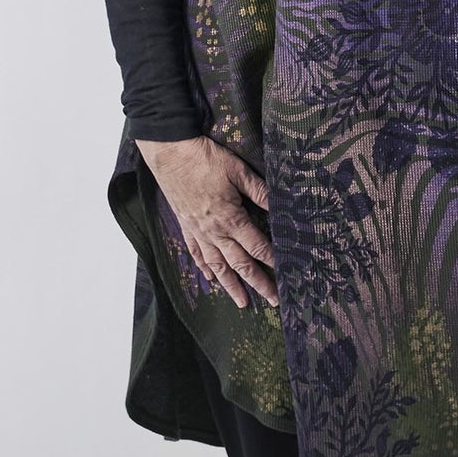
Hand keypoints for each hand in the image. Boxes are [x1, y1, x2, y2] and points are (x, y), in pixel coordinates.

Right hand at [135, 135, 277, 308]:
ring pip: (217, 266)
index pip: (257, 246)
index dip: (273, 260)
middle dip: (258, 283)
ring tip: (243, 302)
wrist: (170, 154)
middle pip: (240, 263)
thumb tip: (282, 206)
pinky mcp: (186, 227)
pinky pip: (196, 254)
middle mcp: (214, 231)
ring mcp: (198, 232)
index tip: (287, 271)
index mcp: (230, 218)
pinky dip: (204, 268)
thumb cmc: (205, 159)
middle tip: (274, 300)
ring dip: (231, 286)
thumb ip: (260, 192)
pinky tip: (210, 278)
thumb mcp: (238, 171)